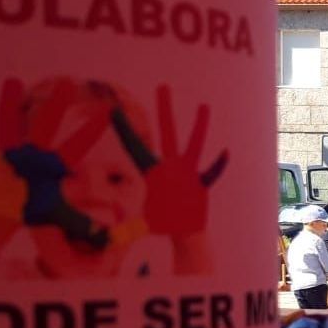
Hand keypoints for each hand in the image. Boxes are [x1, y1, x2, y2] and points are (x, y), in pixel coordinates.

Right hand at [0, 78, 108, 246]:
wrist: (3, 212)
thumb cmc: (33, 210)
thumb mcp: (57, 216)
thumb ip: (80, 223)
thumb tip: (104, 237)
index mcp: (53, 166)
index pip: (76, 147)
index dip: (89, 132)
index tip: (109, 113)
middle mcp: (33, 154)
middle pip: (47, 126)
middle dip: (57, 106)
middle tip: (71, 83)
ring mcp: (10, 154)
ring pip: (10, 125)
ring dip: (9, 104)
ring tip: (13, 80)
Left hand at [112, 85, 227, 235]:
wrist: (185, 232)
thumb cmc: (162, 225)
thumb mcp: (139, 226)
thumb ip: (122, 232)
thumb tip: (102, 241)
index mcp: (152, 173)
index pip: (135, 147)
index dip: (125, 129)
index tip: (114, 108)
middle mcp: (170, 167)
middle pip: (166, 133)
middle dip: (164, 110)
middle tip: (162, 85)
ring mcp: (187, 173)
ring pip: (193, 144)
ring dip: (198, 126)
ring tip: (203, 105)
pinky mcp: (201, 183)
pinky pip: (211, 172)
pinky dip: (218, 165)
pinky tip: (225, 152)